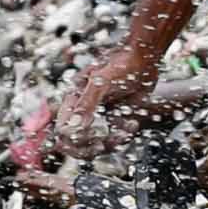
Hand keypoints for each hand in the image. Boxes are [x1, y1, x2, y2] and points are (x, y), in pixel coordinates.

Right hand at [31, 56, 157, 162]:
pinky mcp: (115, 121)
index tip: (89, 139)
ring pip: (96, 144)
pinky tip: (130, 123)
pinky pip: (114, 139)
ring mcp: (99, 117)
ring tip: (124, 131)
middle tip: (102, 145)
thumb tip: (73, 129)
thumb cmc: (120, 65)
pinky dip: (122, 137)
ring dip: (110, 143)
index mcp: (73, 100)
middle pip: (75, 142)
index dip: (73, 139)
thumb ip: (86, 105)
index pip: (63, 129)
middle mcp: (84, 110)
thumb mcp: (100, 82)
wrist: (144, 60)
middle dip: (89, 148)